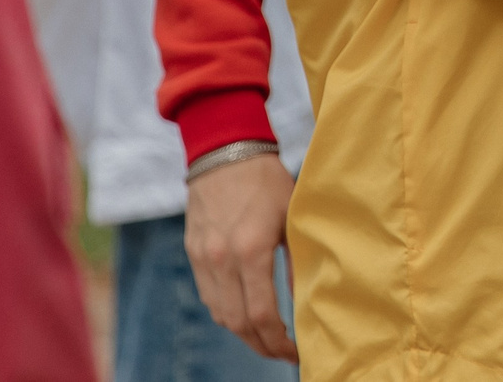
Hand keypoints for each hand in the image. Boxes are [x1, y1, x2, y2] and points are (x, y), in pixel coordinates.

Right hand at [186, 150, 297, 360]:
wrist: (224, 150)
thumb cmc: (267, 181)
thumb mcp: (293, 217)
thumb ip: (298, 261)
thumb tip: (308, 300)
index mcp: (251, 250)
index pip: (263, 314)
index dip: (279, 342)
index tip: (295, 351)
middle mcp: (222, 260)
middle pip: (238, 323)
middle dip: (262, 345)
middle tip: (282, 353)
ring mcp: (204, 258)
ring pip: (220, 313)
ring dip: (243, 332)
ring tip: (267, 337)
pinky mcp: (193, 253)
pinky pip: (209, 296)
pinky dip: (226, 311)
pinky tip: (245, 312)